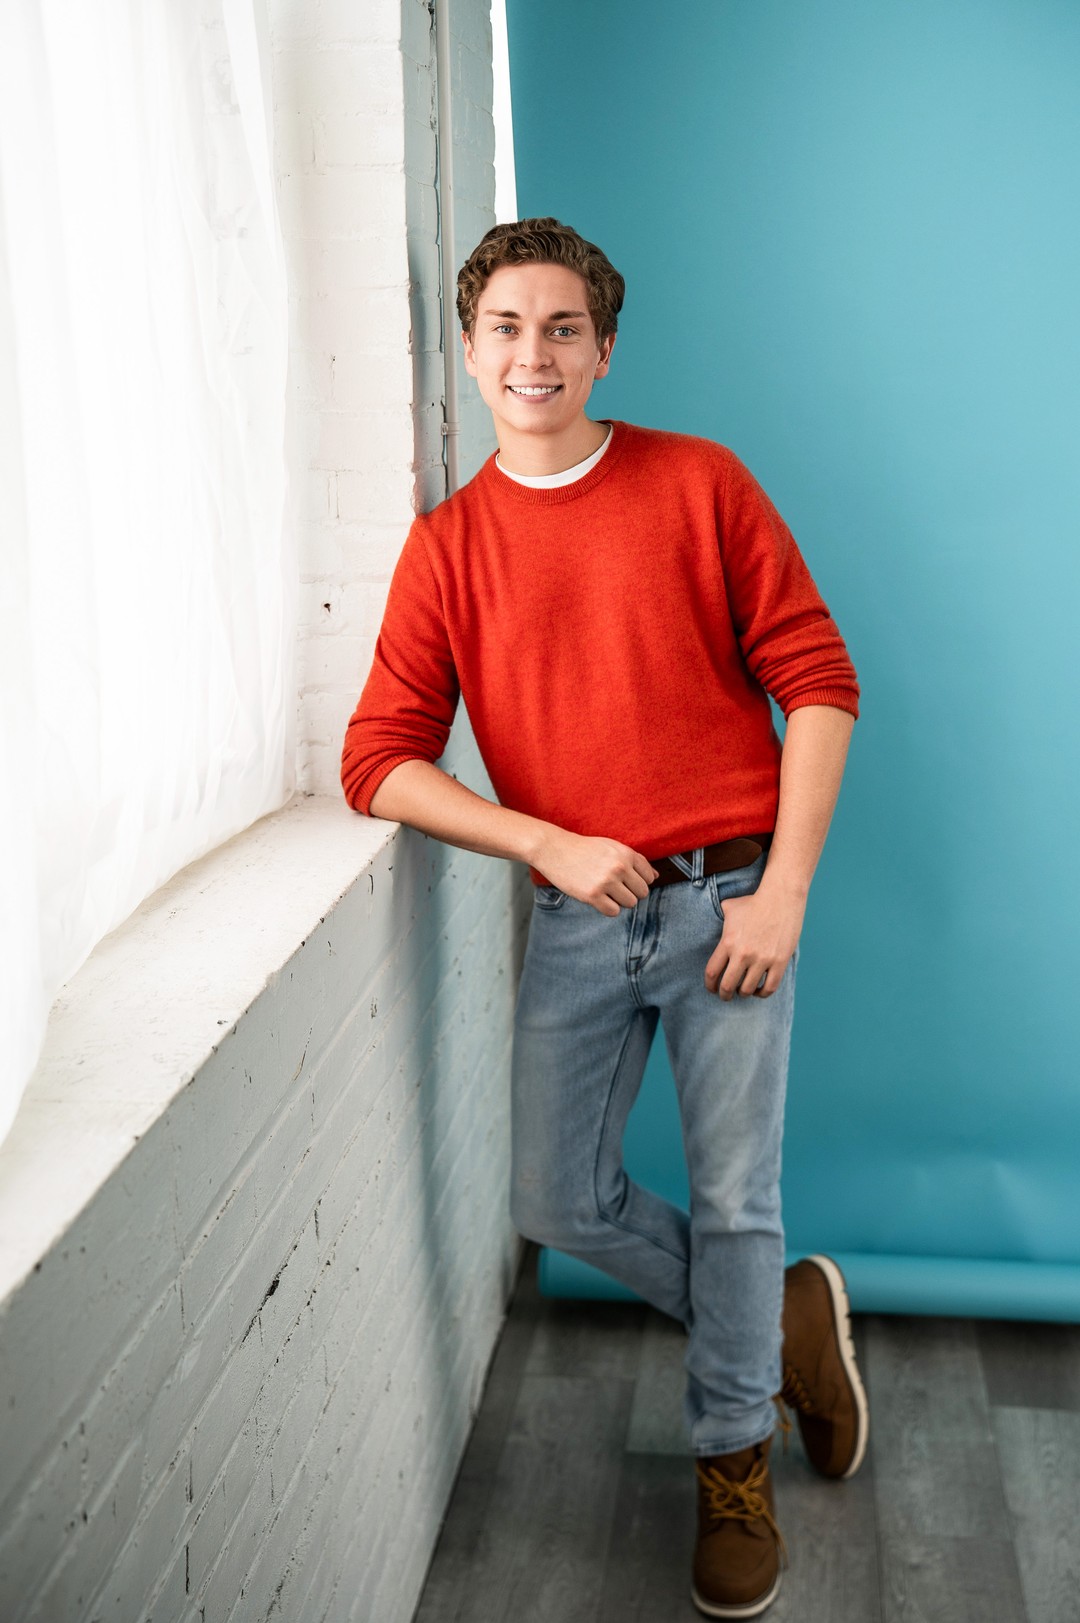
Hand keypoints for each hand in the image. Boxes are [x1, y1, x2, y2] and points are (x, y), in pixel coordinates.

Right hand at [534, 830, 657, 915]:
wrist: (555, 850)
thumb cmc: (584, 849)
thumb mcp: (612, 847)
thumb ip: (634, 861)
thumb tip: (656, 876)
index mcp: (625, 853)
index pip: (649, 876)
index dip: (640, 881)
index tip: (627, 880)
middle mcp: (618, 867)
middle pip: (642, 892)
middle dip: (631, 892)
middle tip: (615, 888)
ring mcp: (606, 881)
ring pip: (630, 903)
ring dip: (620, 901)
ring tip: (606, 892)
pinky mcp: (592, 895)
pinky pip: (613, 912)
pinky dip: (608, 908)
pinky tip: (598, 899)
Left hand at [704, 879, 805, 998]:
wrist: (780, 897)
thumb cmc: (754, 901)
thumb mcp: (730, 907)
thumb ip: (720, 917)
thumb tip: (717, 916)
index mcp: (727, 943)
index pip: (712, 972)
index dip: (710, 985)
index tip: (712, 989)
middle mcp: (742, 954)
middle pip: (727, 986)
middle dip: (724, 995)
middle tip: (726, 996)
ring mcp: (762, 959)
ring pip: (748, 989)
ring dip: (744, 993)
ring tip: (744, 990)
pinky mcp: (779, 962)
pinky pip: (769, 988)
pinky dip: (762, 993)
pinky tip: (760, 990)